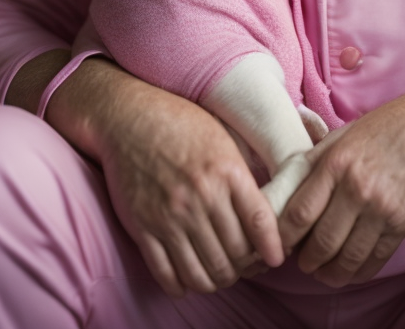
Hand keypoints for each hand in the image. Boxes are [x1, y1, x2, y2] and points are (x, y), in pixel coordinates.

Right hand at [46, 58, 283, 296]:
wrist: (129, 118)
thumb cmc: (181, 124)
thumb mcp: (223, 140)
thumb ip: (242, 177)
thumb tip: (264, 215)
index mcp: (227, 172)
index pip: (260, 223)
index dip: (272, 248)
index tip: (275, 258)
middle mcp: (202, 197)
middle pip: (234, 255)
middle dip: (245, 267)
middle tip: (246, 266)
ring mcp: (171, 216)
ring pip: (204, 272)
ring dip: (216, 281)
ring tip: (220, 274)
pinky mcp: (143, 228)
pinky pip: (167, 274)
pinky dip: (182, 286)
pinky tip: (188, 281)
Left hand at [278, 80, 404, 287]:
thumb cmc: (392, 123)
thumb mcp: (348, 132)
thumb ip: (318, 159)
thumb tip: (288, 185)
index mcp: (336, 162)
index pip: (299, 213)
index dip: (283, 236)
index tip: (279, 243)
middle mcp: (357, 188)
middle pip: (321, 242)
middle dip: (306, 260)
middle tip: (302, 262)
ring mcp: (382, 209)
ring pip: (347, 258)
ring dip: (330, 273)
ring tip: (323, 273)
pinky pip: (376, 259)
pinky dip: (359, 272)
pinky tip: (351, 271)